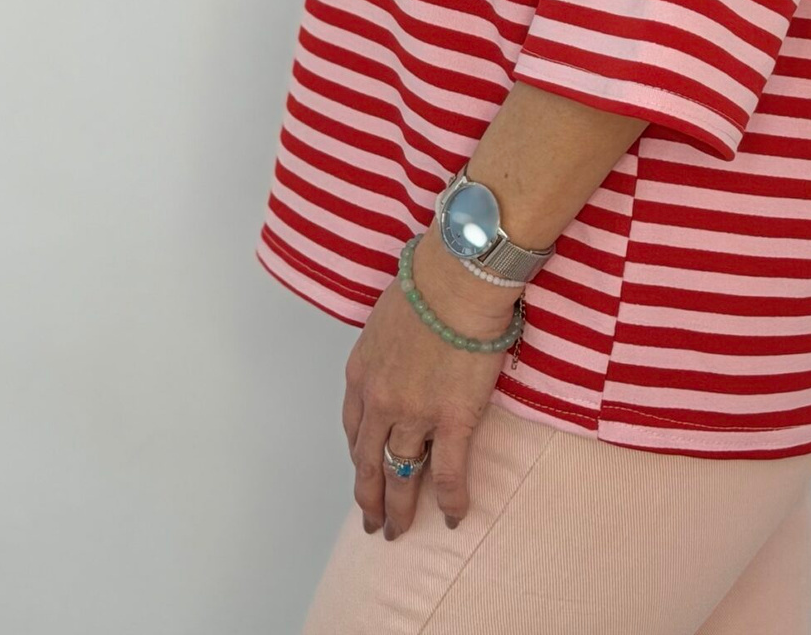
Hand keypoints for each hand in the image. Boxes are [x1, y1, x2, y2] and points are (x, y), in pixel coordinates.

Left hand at [342, 226, 523, 539]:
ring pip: (401, 475)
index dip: (359, 456)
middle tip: (372, 522)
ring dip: (399, 508)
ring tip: (399, 530)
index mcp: (361, 374)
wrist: (456, 281)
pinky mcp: (452, 421)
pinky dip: (449, 501)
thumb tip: (399, 348)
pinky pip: (447, 473)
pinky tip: (452, 519)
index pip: (353, 428)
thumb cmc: (427, 282)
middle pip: (369, 461)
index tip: (363, 471)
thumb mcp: (387, 315)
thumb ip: (386, 344)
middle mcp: (380, 402)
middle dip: (368, 496)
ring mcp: (414, 415)